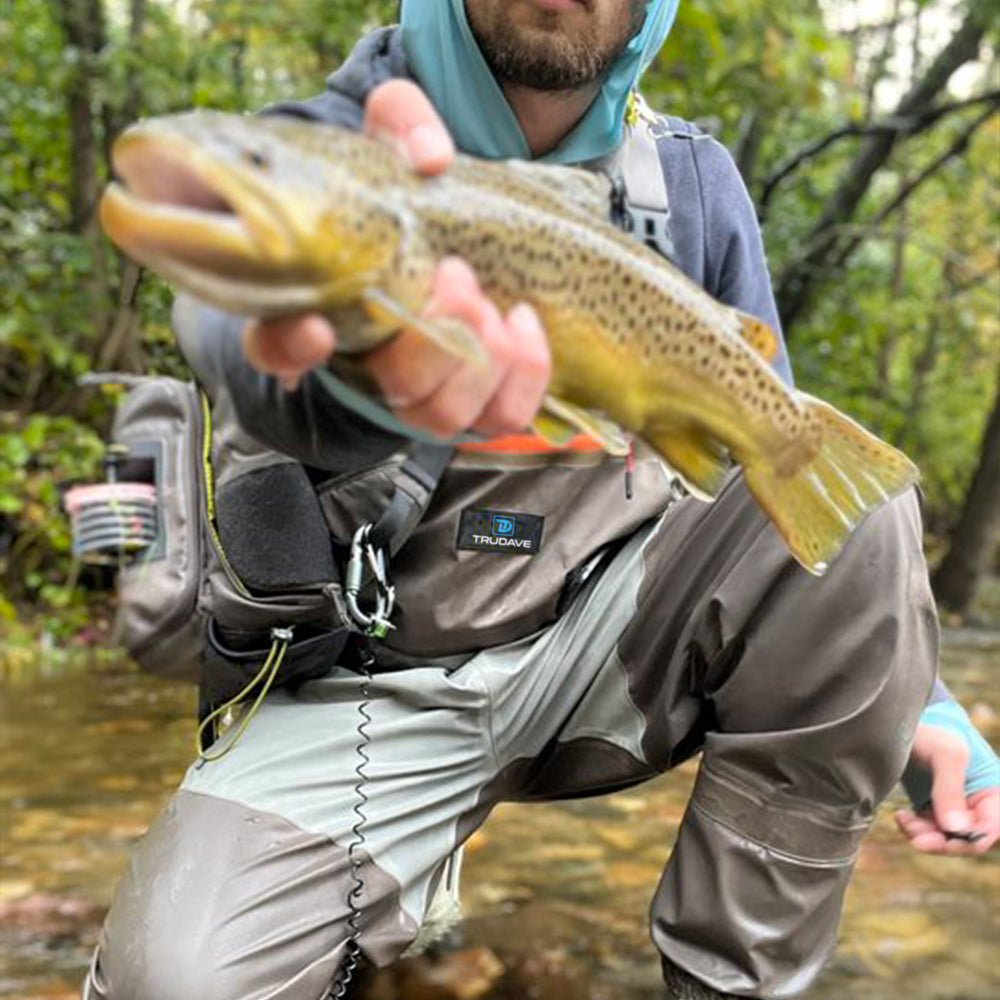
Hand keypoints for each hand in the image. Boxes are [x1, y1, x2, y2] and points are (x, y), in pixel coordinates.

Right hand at [241, 79, 550, 438]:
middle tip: (456, 276)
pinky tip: (524, 322)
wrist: (457, 242)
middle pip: (390, 385)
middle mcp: (368, 365)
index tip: (316, 327)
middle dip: (431, 340)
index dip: (290, 348)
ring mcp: (424, 393)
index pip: (277, 350)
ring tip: (494, 304)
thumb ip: (400, 126)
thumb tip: (431, 158)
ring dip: (479, 358)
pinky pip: (503, 416)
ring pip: (443, 414)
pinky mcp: (479, 403)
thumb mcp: (395, 147)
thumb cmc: (410, 201)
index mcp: (319, 311)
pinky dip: (525, 372)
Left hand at [894, 723, 998, 855]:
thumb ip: (950, 789)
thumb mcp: (944, 754)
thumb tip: (955, 830)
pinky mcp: (933, 807)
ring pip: (946, 838)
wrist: (900, 721)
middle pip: (967, 839)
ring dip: (926, 837)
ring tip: (904, 821)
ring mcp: (955, 807)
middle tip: (916, 838)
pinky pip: (929, 830)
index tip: (943, 836)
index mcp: (993, 792)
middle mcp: (977, 804)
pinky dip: (916, 829)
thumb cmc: (931, 732)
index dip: (969, 839)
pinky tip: (901, 817)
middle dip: (943, 841)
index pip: (989, 829)